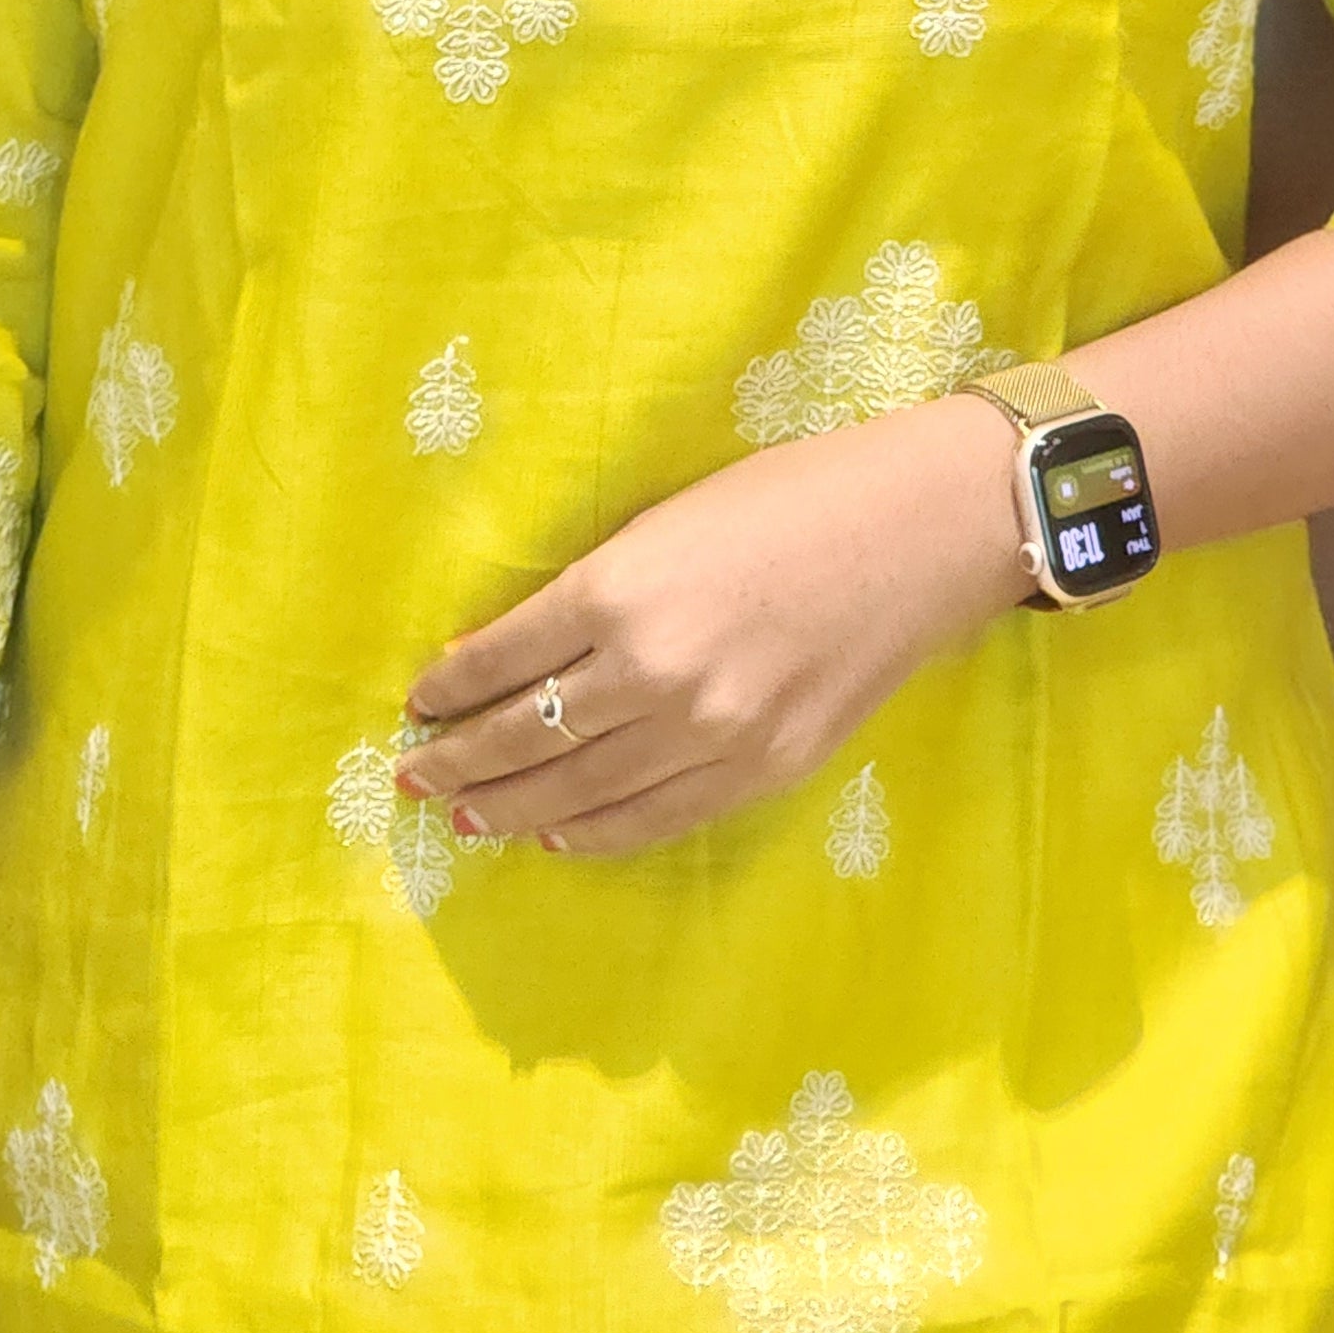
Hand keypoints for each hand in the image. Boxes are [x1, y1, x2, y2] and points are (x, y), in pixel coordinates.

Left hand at [404, 393, 1025, 857]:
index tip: (418, 703)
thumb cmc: (789, 498)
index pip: (502, 658)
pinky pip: (654, 820)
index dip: (449, 689)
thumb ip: (597, 590)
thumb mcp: (668, 521)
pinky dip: (593, 834)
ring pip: (579, 792)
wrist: (917, 532)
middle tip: (416, 775)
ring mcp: (712, 731)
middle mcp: (655, 671)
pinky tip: (555, 834)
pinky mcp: (761, 769)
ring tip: (466, 813)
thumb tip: (513, 653)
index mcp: (622, 589)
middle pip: (527, 735)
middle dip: (460, 760)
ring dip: (510, 806)